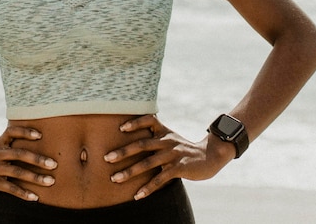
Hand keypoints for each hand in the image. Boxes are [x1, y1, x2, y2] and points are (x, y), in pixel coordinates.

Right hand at [0, 125, 57, 200]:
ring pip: (18, 172)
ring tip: (51, 181)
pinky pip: (10, 188)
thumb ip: (10, 144)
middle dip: (38, 159)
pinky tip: (35, 197)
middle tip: (55, 164)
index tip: (40, 135)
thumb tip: (33, 140)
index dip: (26, 132)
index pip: (13, 132)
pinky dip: (23, 193)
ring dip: (36, 177)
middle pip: (20, 153)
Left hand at [104, 115, 234, 199]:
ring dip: (130, 172)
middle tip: (106, 158)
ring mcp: (173, 154)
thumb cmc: (183, 148)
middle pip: (142, 144)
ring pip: (148, 163)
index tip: (120, 128)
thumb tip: (132, 138)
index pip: (148, 120)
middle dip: (123, 152)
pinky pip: (160, 179)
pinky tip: (137, 195)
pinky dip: (148, 188)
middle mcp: (167, 141)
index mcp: (163, 131)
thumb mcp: (170, 138)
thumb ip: (154, 137)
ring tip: (115, 179)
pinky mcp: (179, 168)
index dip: (135, 122)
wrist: (209, 156)